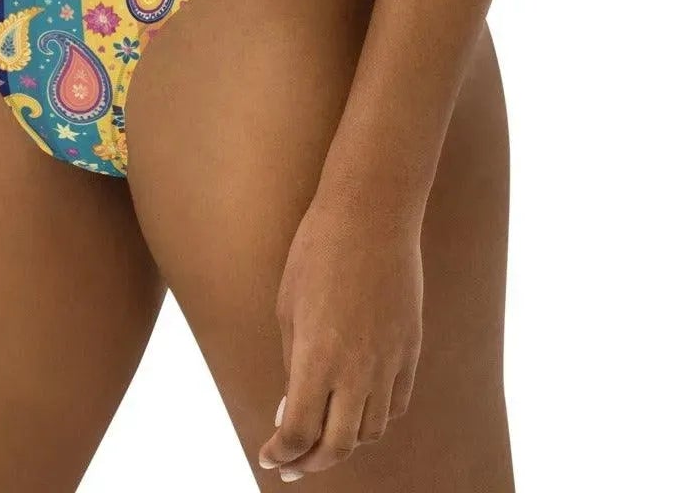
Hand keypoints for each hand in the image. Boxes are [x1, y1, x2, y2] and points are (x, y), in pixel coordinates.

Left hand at [256, 185, 422, 478]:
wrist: (372, 213)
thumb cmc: (317, 252)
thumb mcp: (288, 308)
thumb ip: (293, 364)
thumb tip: (292, 406)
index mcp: (317, 358)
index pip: (299, 433)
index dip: (280, 453)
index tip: (268, 457)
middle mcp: (356, 369)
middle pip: (337, 445)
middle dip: (310, 463)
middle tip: (291, 465)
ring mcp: (389, 361)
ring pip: (371, 431)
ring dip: (344, 441)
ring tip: (323, 436)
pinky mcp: (411, 349)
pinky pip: (396, 403)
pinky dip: (376, 418)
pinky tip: (358, 410)